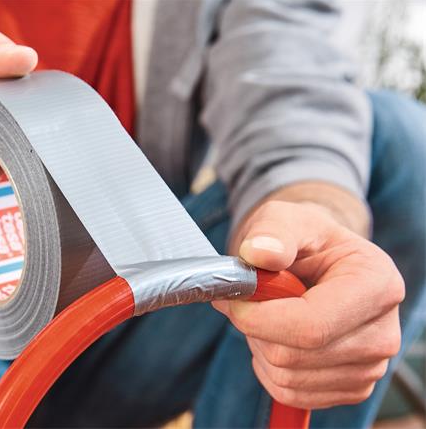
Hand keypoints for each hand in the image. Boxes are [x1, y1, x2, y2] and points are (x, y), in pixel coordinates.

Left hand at [213, 201, 404, 408]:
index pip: (311, 324)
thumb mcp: (286, 220)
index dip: (259, 318)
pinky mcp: (353, 388)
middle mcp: (383, 332)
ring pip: (287, 378)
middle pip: (295, 355)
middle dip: (256, 329)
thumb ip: (272, 232)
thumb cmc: (305, 240)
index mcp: (377, 285)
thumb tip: (260, 253)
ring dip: (260, 348)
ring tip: (269, 315)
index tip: (231, 301)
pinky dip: (269, 369)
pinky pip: (290, 393)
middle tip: (251, 301)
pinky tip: (276, 338)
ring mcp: (371, 366)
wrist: (321, 262)